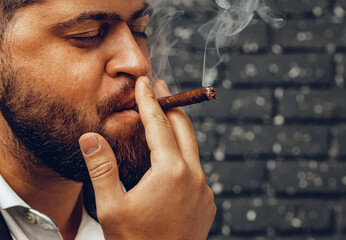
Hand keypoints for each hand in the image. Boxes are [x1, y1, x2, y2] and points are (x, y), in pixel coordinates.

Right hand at [79, 77, 215, 239]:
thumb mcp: (111, 206)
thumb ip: (101, 168)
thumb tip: (90, 137)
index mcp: (171, 172)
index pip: (159, 125)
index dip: (149, 101)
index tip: (145, 82)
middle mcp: (194, 176)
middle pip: (184, 128)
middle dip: (171, 105)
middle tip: (159, 88)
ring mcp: (204, 189)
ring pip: (193, 149)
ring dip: (178, 130)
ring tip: (164, 117)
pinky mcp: (207, 201)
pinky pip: (196, 169)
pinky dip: (184, 155)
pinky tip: (171, 157)